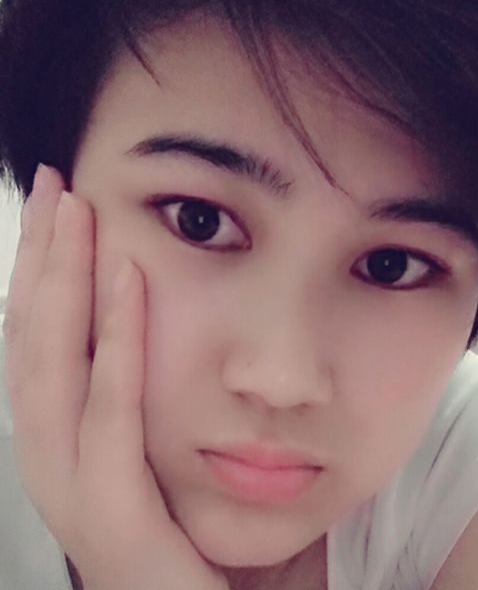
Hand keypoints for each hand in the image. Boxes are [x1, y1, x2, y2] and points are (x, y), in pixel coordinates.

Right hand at [2, 165, 229, 589]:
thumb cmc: (192, 546)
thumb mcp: (162, 455)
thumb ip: (148, 399)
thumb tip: (150, 321)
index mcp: (65, 445)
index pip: (41, 344)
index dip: (41, 274)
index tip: (58, 208)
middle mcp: (52, 464)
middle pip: (32, 343)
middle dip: (39, 261)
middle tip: (54, 184)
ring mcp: (72, 495)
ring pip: (52, 369)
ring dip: (62, 284)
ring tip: (75, 212)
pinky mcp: (113, 523)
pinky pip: (111, 418)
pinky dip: (116, 345)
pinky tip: (127, 280)